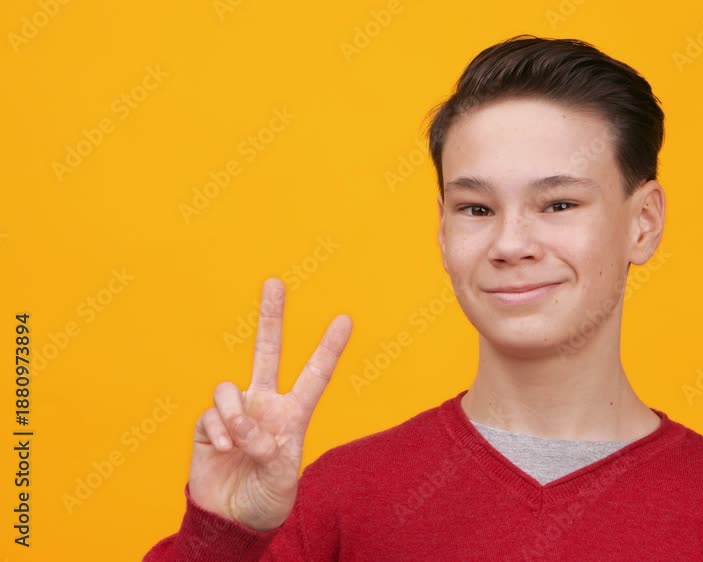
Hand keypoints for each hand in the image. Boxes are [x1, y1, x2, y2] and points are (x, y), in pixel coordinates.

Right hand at [188, 278, 351, 530]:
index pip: (315, 376)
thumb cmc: (266, 501)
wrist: (232, 520)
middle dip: (270, 317)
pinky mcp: (209, 425)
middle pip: (267, 352)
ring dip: (235, 416)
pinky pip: (212, 413)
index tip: (346, 319)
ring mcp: (236, 413)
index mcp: (293, 416)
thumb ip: (270, 453)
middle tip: (275, 282)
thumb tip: (249, 428)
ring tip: (241, 445)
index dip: (329, 348)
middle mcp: (264, 407)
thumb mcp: (282, 480)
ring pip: (230, 387)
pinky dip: (220, 430)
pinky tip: (225, 449)